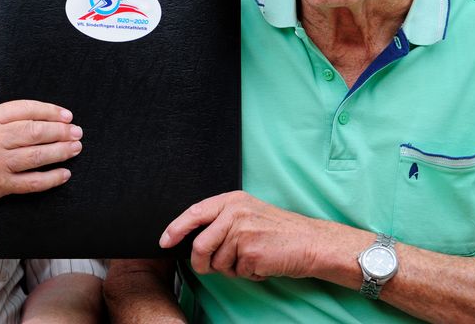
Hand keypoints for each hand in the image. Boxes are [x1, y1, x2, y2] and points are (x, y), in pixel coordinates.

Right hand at [0, 100, 82, 215]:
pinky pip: (32, 182)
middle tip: (76, 132)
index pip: (25, 109)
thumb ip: (2, 123)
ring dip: (61, 151)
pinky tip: (64, 174)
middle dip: (60, 131)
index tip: (66, 115)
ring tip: (75, 148)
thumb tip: (40, 121)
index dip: (49, 111)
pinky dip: (52, 178)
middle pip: (35, 131)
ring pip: (37, 154)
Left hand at [160, 191, 319, 280]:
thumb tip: (193, 238)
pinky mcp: (251, 253)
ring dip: (231, 269)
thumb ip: (222, 220)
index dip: (176, 229)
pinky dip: (247, 274)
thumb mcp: (248, 212)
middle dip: (201, 263)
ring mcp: (242, 232)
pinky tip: (261, 264)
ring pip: (217, 263)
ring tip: (250, 258)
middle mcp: (235, 213)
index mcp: (232, 200)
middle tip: (210, 267)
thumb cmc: (279, 230)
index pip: (194, 213)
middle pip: (200, 245)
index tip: (165, 241)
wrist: (309, 241)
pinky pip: (236, 272)